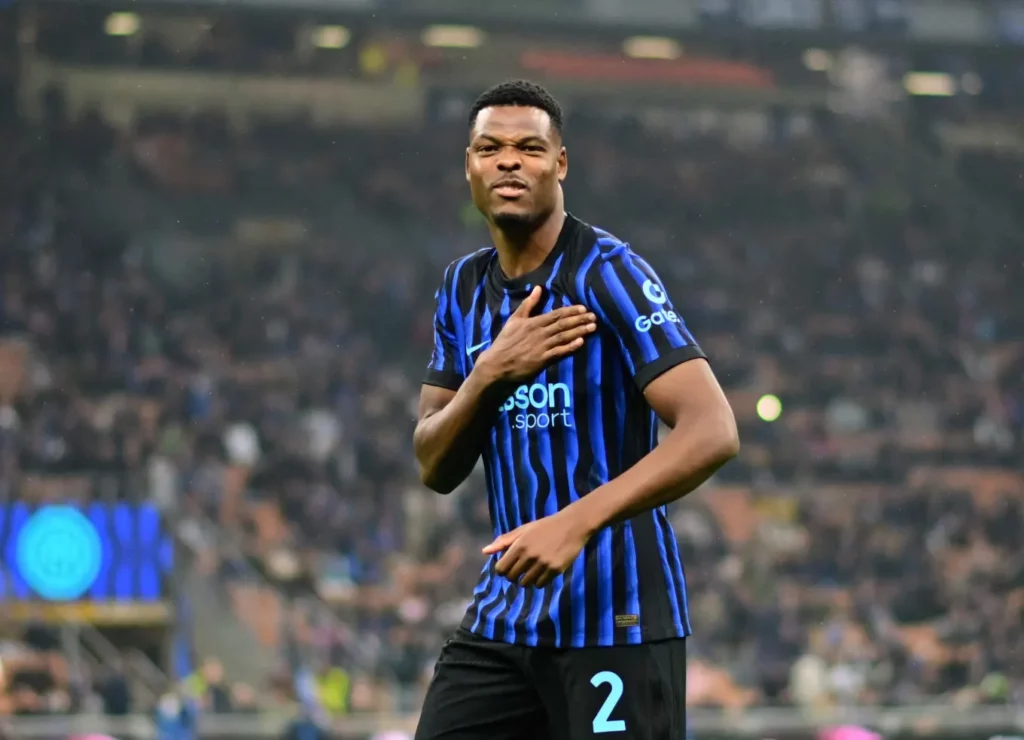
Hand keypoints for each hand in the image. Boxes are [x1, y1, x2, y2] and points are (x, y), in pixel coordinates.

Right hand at [477, 286, 595, 384]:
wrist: (497, 364)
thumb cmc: (505, 342)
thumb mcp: (514, 320)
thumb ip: (528, 304)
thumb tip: (538, 288)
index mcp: (534, 322)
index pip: (556, 314)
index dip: (571, 311)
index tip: (584, 308)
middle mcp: (540, 333)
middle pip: (563, 324)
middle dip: (579, 320)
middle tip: (594, 317)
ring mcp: (542, 347)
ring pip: (564, 337)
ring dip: (579, 331)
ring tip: (592, 327)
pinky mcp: (542, 360)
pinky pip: (559, 352)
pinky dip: (570, 347)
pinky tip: (581, 343)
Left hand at [482, 511, 590, 587]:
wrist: (572, 525)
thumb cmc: (545, 526)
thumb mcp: (523, 530)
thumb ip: (503, 541)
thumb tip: (485, 552)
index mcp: (519, 545)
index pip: (501, 569)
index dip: (502, 570)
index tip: (508, 567)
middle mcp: (529, 555)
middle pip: (512, 577)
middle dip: (513, 575)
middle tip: (521, 569)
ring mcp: (543, 564)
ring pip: (526, 583)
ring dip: (526, 579)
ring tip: (532, 570)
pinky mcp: (556, 569)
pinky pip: (540, 584)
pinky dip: (539, 581)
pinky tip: (543, 572)